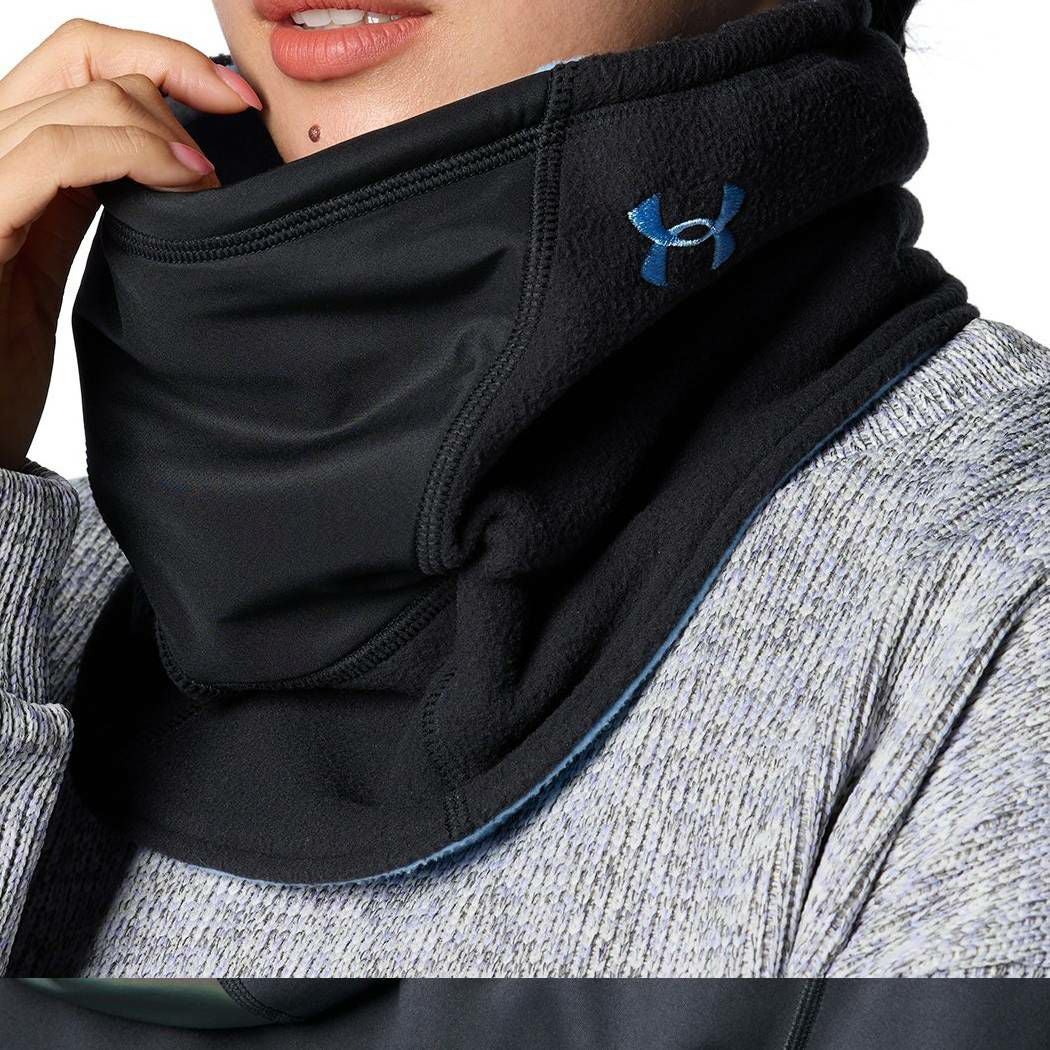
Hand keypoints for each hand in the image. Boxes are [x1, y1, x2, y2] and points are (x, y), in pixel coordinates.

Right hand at [0, 19, 261, 469]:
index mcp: (8, 161)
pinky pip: (51, 154)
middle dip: (172, 71)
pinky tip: (180, 179)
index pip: (75, 62)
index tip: (233, 96)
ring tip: (207, 177)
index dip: (157, 58)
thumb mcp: (61, 266)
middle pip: (78, 55)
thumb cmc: (9, 369)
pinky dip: (129, 150)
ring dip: (163, 122)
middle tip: (235, 119)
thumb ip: (93, 207)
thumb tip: (168, 166)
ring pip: (74, 94)